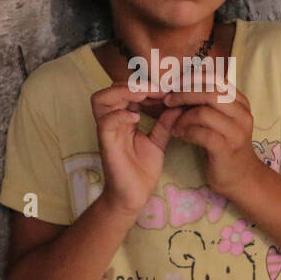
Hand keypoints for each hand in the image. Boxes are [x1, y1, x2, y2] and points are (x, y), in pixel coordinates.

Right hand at [90, 81, 187, 216]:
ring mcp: (107, 132)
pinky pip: (105, 122)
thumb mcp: (158, 141)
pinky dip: (120, 114)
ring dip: (124, 92)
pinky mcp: (106, 144)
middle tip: (158, 89)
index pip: (125, 89)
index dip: (144, 84)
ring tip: (145, 95)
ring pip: (101, 99)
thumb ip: (165, 123)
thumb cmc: (142, 170)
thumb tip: (179, 105)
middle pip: (111, 88)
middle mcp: (112, 121)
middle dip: (134, 83)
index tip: (166, 88)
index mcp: (123, 118)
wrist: (134, 197)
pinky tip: (137, 117)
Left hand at [159, 68, 261, 198]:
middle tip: (168, 101)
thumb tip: (180, 84)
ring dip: (182, 117)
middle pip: (210, 92)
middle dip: (184, 93)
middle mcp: (242, 114)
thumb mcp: (221, 119)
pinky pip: (201, 134)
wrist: (242, 178)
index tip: (174, 84)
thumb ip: (208, 102)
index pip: (216, 79)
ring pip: (204, 112)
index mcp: (240, 103)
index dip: (192, 78)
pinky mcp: (227, 149)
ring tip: (173, 124)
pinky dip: (186, 132)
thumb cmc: (226, 145)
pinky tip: (179, 134)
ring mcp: (236, 132)